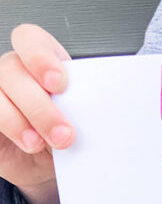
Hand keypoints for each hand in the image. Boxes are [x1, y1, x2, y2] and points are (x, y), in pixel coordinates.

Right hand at [0, 24, 73, 203]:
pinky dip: (9, 130)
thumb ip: (87, 106)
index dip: (40, 57)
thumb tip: (109, 114)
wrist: (54, 163)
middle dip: (40, 106)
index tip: (59, 83)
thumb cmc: (70, 132)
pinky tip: (27, 144)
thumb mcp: (83, 117)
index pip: (30, 40)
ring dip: (21, 123)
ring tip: (41, 144)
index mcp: (42, 62)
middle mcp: (15, 72)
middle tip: (65, 134)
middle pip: (13, 71)